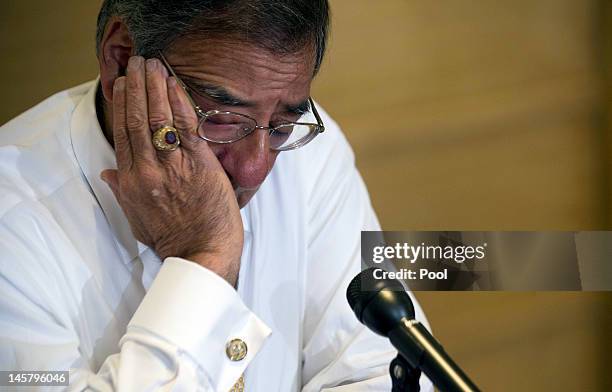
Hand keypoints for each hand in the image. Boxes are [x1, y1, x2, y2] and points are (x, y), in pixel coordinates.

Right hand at [100, 56, 242, 285]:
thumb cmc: (172, 239)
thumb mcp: (137, 219)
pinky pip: (185, 127)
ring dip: (155, 87)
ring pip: (158, 118)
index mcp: (130, 182)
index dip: (122, 105)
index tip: (123, 84)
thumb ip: (121, 192)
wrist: (201, 253)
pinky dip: (178, 102)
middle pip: (136, 119)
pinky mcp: (199, 164)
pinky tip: (174, 84)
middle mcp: (147, 170)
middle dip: (136, 86)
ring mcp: (172, 166)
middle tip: (137, 63)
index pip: (122, 134)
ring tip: (153, 64)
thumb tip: (108, 173)